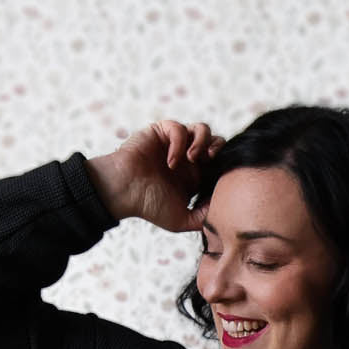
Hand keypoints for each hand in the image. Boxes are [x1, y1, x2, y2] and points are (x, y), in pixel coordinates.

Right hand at [85, 119, 225, 231]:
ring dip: (202, 141)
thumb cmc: (148, 207)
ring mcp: (175, 143)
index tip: (220, 176)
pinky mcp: (162, 132)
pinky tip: (171, 161)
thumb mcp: (181, 220)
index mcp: (194, 176)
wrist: (125, 192)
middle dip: (219, 149)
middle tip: (212, 161)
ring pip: (202, 129)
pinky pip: (179, 128)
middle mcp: (187, 158)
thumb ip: (203, 217)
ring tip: (192, 158)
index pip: (219, 164)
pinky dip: (179, 143)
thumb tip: (222, 209)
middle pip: (216, 142)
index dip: (224, 166)